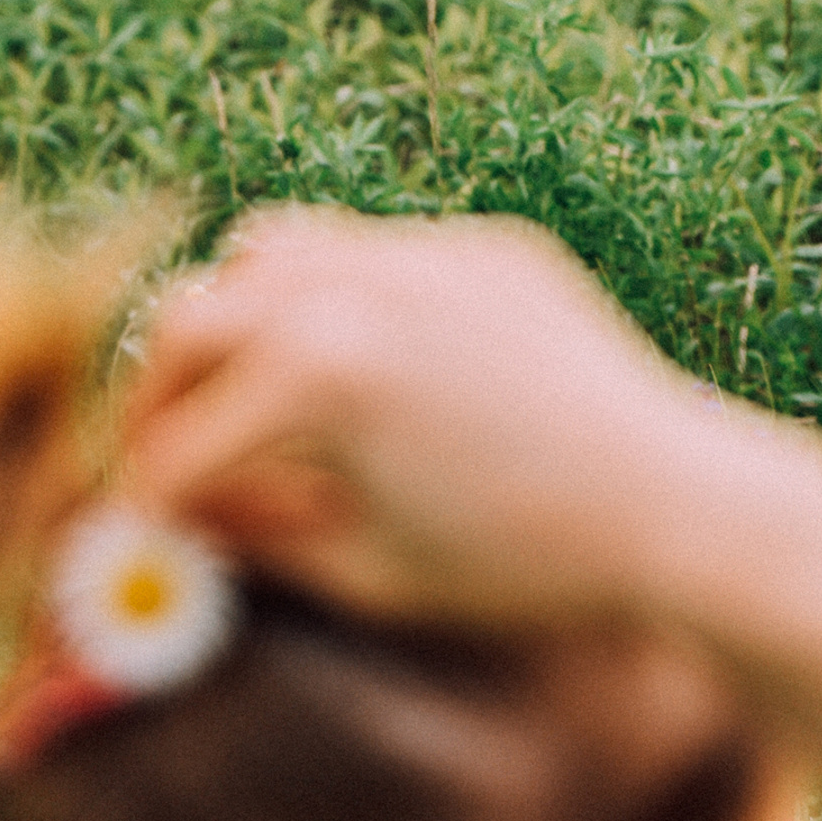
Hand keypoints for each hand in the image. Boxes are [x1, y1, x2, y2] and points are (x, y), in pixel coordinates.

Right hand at [124, 206, 820, 626]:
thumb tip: (180, 519)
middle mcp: (353, 290)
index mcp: (315, 378)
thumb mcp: (366, 570)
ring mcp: (419, 254)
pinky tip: (358, 362)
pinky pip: (367, 251)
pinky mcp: (479, 250)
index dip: (146, 499)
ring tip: (245, 387)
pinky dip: (330, 300)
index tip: (139, 524)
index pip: (182, 441)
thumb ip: (253, 535)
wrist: (681, 509)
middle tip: (165, 454)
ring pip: (266, 252)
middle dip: (160, 397)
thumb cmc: (524, 566)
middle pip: (189, 321)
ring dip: (234, 320)